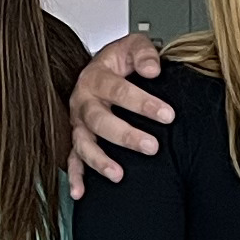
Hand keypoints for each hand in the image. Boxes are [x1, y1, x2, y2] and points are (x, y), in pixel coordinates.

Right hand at [66, 31, 178, 193]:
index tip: (168, 115)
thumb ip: (144, 53)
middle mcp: (83, 101)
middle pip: (100, 120)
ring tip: (119, 174)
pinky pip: (72, 160)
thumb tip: (153, 69)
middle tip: (152, 146)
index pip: (118, 90)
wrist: (101, 69)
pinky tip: (80, 193)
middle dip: (125, 135)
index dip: (143, 103)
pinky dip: (75, 177)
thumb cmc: (119, 62)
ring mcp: (78, 123)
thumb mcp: (132, 46)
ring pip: (83, 143)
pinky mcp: (77, 139)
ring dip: (99, 160)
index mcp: (96, 76)